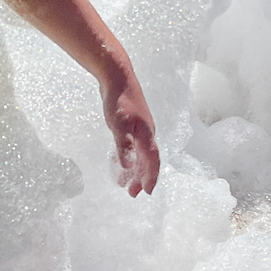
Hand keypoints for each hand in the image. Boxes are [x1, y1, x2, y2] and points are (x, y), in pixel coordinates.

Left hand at [102, 67, 159, 197]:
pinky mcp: (131, 125)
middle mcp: (146, 134)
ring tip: (125, 184)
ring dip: (135, 170)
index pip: (152, 161)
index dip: (151, 178)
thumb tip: (128, 167)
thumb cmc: (119, 100)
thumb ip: (123, 146)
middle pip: (147, 161)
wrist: (117, 77)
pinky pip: (133, 147)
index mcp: (146, 135)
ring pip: (140, 155)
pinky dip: (129, 158)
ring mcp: (139, 129)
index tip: (146, 192)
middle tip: (132, 194)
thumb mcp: (118, 125)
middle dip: (141, 178)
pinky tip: (121, 163)